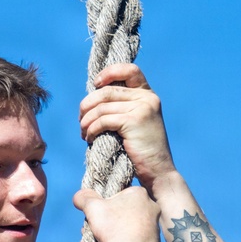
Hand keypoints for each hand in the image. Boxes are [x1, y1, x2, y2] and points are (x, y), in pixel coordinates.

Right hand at [73, 185, 160, 241]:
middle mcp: (151, 207)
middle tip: (92, 231)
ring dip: (109, 234)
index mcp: (140, 194)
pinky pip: (132, 240)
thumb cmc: (114, 228)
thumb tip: (79, 195)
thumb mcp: (93, 208)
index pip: (117, 194)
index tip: (95, 215)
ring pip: (125, 227)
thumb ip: (85, 198)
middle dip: (103, 223)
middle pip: (120, 212)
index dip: (103, 204)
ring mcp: (154, 226)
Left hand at [79, 64, 176, 190]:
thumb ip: (122, 105)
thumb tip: (92, 96)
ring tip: (84, 132)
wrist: (158, 172)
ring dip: (86, 121)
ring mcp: (142, 108)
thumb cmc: (141, 150)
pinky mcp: (134, 121)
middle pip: (106, 91)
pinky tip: (89, 139)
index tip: (96, 84)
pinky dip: (91, 130)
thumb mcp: (135, 121)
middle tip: (81, 120)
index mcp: (148, 94)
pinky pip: (103, 120)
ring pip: (101, 107)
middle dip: (87, 105)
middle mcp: (147, 98)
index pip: (129, 69)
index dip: (109, 72)